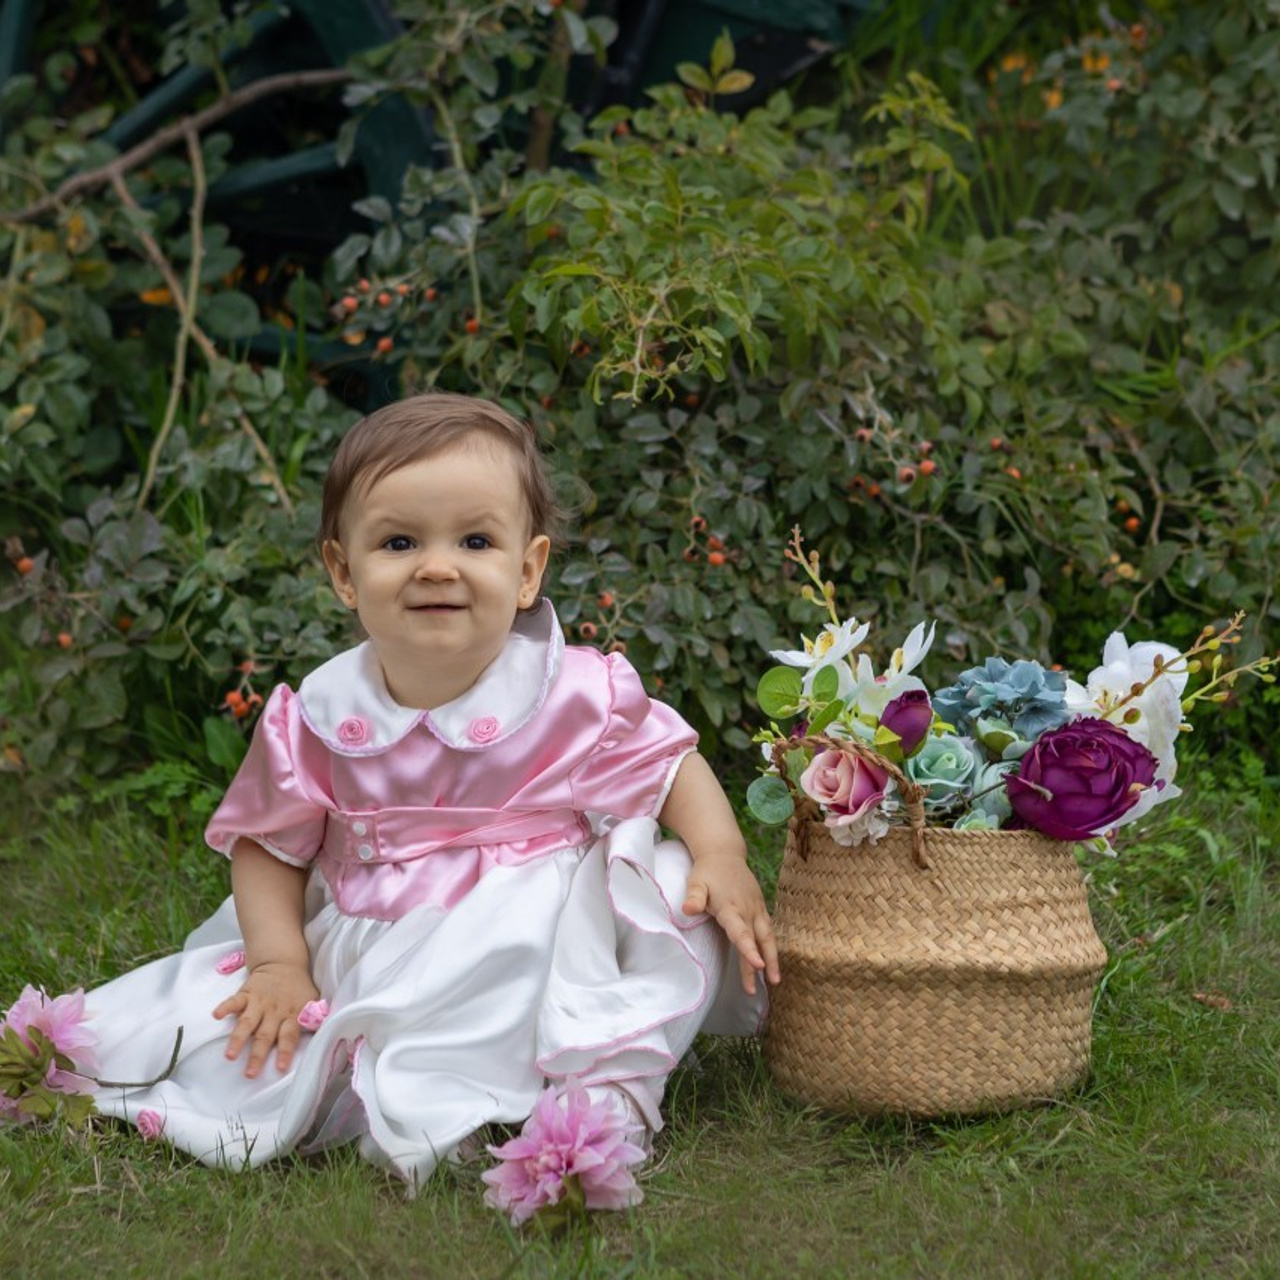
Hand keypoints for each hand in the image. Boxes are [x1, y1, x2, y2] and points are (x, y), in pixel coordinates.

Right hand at [213, 960, 319, 1078]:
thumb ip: (313, 1019)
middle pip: (265, 1035)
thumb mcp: (312, 1001)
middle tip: (250, 1074)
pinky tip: (216, 1015)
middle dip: (257, 1055)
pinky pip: (234, 1001)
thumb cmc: (298, 988)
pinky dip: (225, 1007)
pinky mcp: (246, 993)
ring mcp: (259, 1002)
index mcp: (292, 1015)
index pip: (289, 1036)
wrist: (284, 962)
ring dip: (238, 1039)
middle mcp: (275, 1011)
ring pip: (247, 1022)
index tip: (280, 1068)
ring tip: (230, 1055)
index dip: (285, 1051)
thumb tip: (328, 1035)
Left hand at [682, 852, 780, 995]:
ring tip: (774, 981)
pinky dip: (770, 947)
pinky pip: (768, 931)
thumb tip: (687, 910)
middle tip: (765, 986)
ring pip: (767, 937)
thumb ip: (694, 897)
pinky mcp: (760, 908)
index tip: (758, 966)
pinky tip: (771, 962)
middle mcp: (748, 909)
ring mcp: (756, 908)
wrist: (724, 853)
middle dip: (762, 963)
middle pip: (757, 940)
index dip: (749, 950)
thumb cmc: (707, 872)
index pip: (741, 933)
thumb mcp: (696, 882)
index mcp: (731, 907)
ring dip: (772, 959)